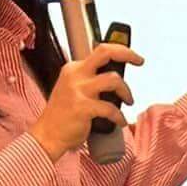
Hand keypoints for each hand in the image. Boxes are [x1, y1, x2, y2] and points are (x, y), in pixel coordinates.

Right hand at [31, 41, 141, 160]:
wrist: (47, 135)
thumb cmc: (63, 115)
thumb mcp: (73, 89)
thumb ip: (90, 80)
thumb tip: (116, 78)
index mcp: (73, 69)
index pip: (100, 50)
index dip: (121, 50)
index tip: (134, 56)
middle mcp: (75, 75)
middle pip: (106, 53)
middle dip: (127, 54)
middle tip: (139, 61)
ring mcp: (78, 90)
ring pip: (113, 80)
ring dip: (126, 91)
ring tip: (128, 101)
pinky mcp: (82, 107)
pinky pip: (110, 108)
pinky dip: (119, 116)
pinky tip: (120, 122)